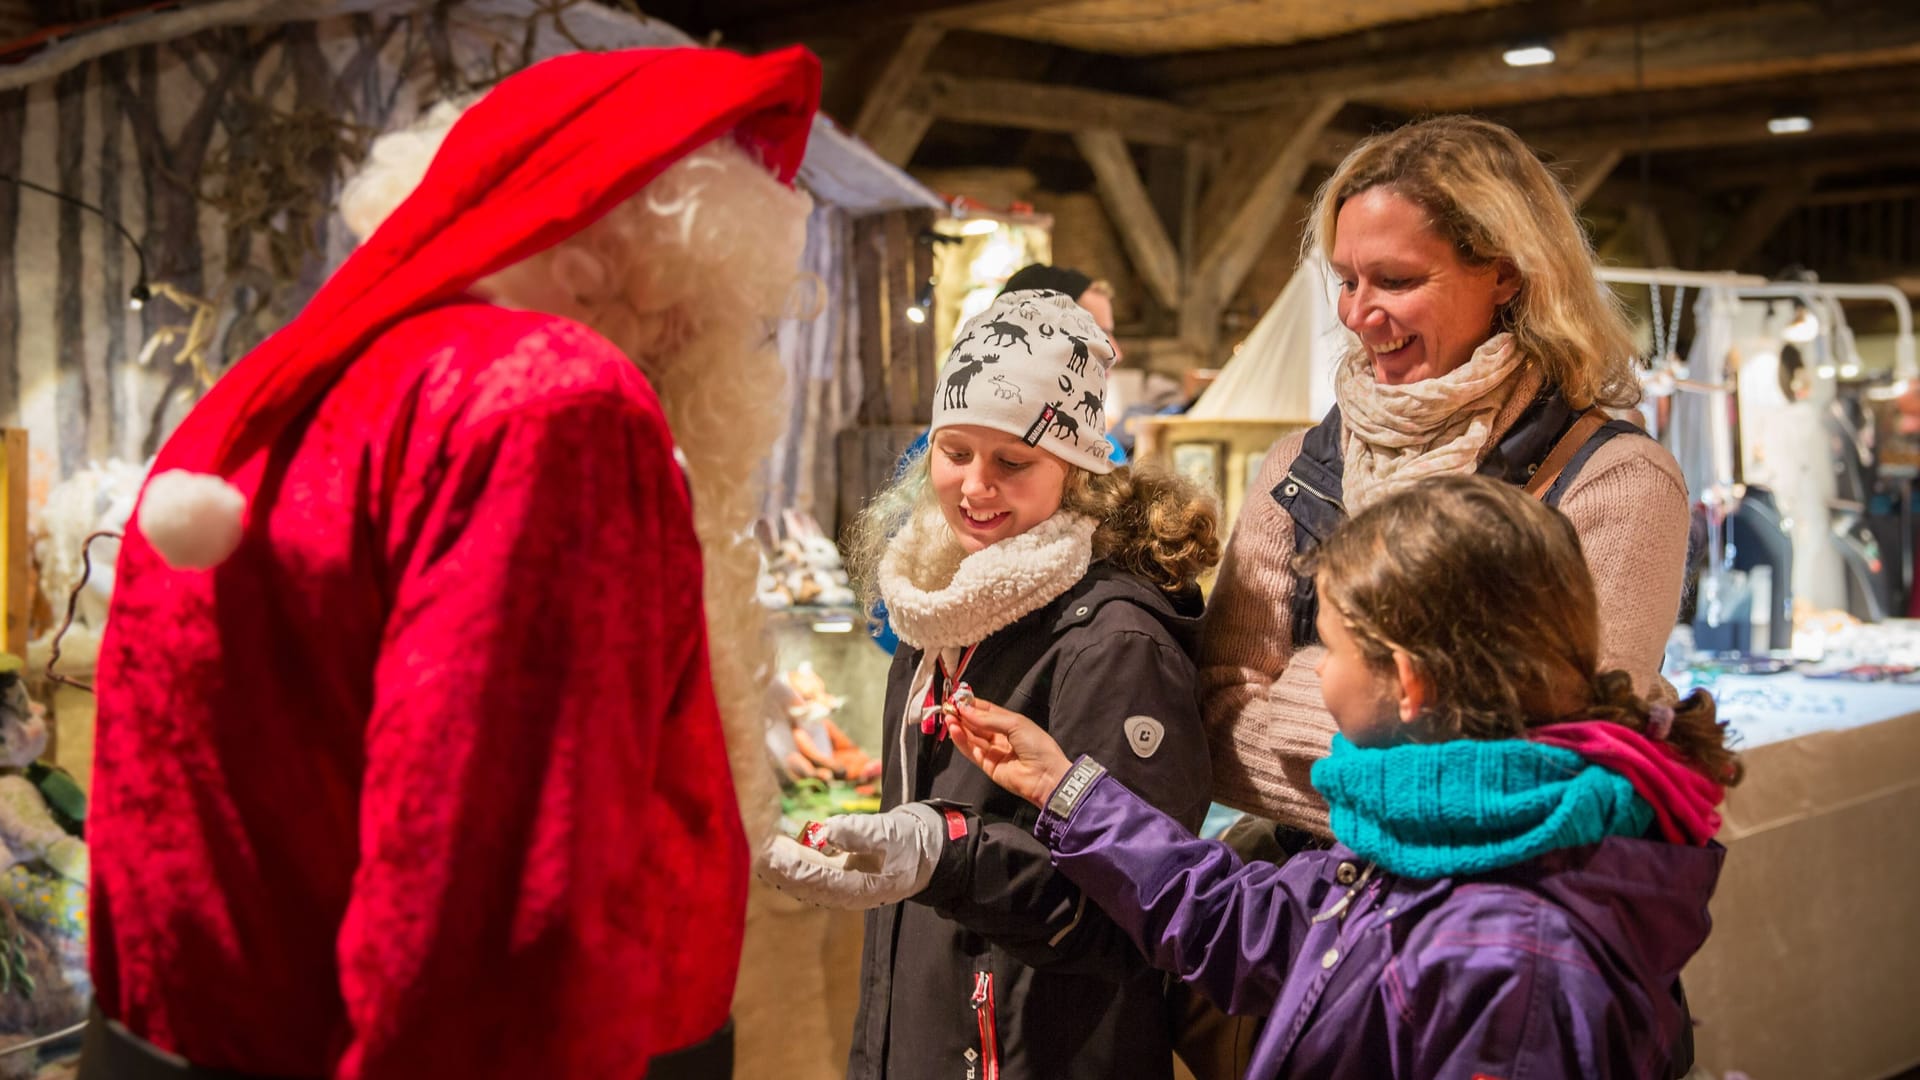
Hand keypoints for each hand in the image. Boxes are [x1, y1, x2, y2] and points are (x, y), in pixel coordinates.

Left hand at [755, 803, 944, 909]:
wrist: (926, 852)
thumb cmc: (909, 844)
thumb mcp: (888, 835)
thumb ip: (856, 833)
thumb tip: (823, 831)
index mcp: (857, 889)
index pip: (814, 879)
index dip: (788, 866)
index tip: (766, 852)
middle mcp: (843, 894)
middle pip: (800, 883)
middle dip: (775, 867)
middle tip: (751, 847)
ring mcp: (838, 886)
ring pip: (800, 879)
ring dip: (778, 864)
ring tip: (755, 845)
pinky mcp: (835, 875)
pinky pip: (806, 871)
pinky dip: (789, 860)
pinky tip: (774, 846)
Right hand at [945, 697, 1071, 807]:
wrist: (1046, 776)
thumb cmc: (1039, 747)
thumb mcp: (1015, 723)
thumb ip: (989, 718)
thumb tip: (967, 710)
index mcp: (1011, 723)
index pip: (986, 711)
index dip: (972, 705)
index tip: (959, 699)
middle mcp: (1001, 736)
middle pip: (977, 724)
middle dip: (963, 715)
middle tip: (950, 707)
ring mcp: (994, 751)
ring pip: (971, 737)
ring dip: (959, 726)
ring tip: (949, 717)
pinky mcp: (987, 765)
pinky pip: (971, 751)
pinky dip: (961, 741)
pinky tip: (954, 730)